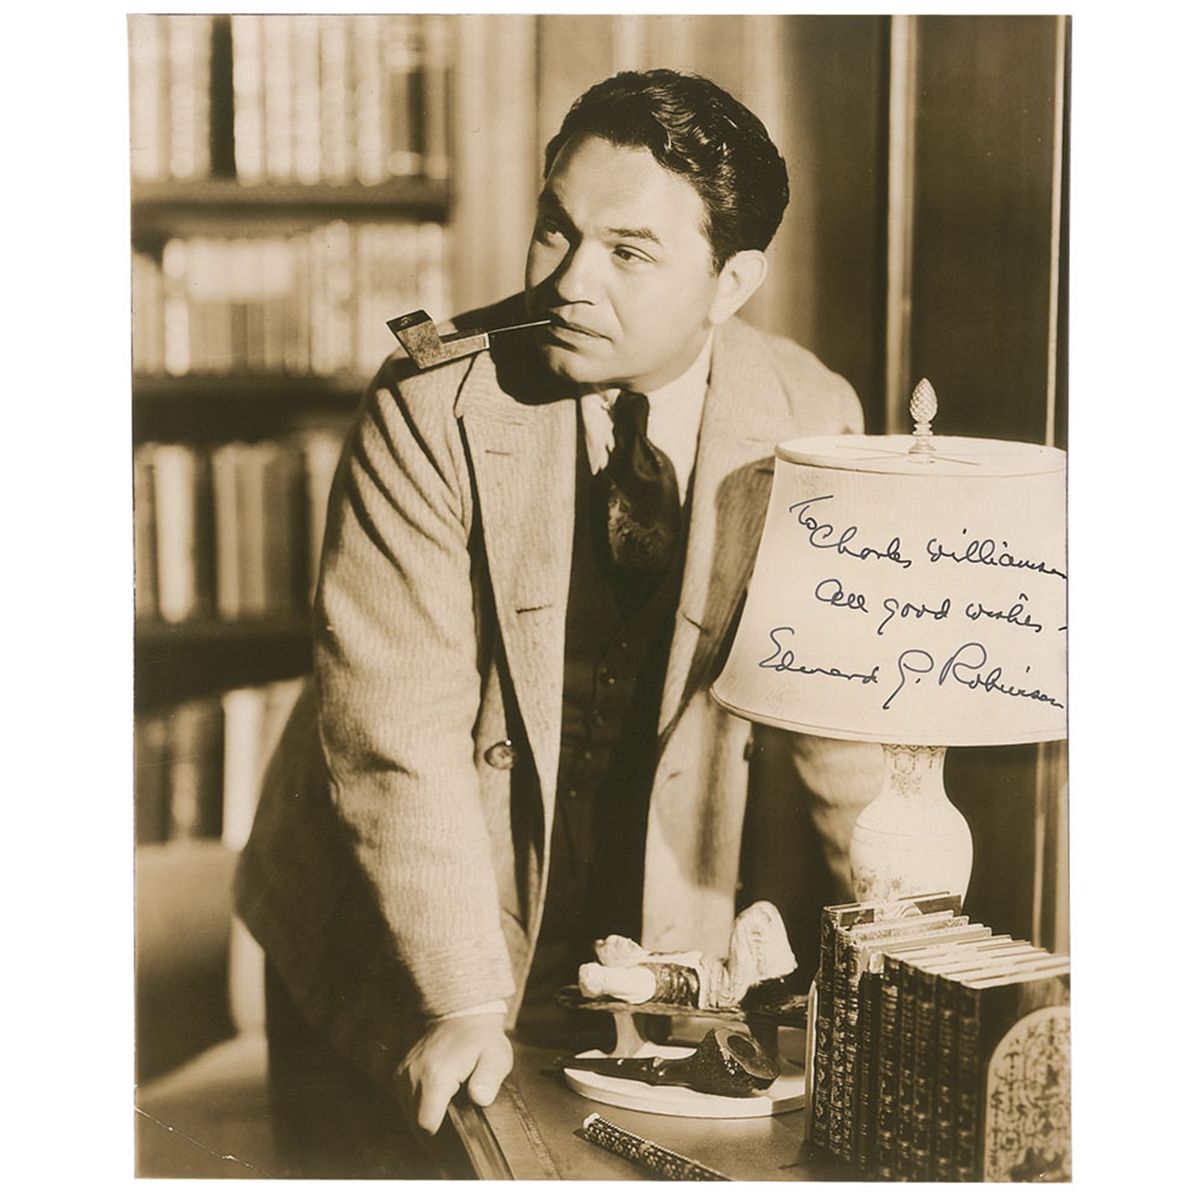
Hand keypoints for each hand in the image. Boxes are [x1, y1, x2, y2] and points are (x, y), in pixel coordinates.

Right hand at [396, 1012, 512, 1133]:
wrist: (462, 1013)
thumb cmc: (481, 1038)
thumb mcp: (496, 1056)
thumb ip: (489, 1079)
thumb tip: (481, 1098)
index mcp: (436, 1075)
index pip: (426, 1124)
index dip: (441, 1135)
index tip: (457, 1129)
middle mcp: (413, 1075)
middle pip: (414, 1123)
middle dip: (433, 1127)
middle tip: (455, 1117)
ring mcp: (403, 1073)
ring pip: (406, 1113)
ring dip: (424, 1115)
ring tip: (446, 1105)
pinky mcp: (400, 1072)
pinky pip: (403, 1100)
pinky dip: (417, 1105)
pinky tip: (435, 1098)